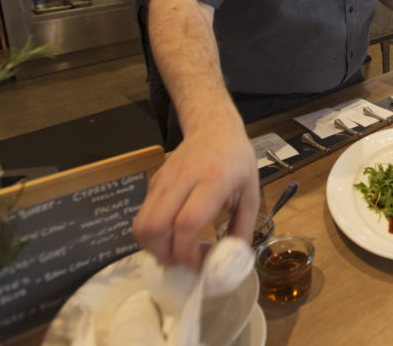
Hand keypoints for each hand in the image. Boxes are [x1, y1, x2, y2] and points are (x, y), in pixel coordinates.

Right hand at [132, 116, 258, 269]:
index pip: (187, 223)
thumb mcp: (251, 193)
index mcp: (213, 181)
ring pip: (141, 224)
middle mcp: (183, 179)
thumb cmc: (237, 161)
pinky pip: (142, 215)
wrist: (214, 128)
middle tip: (182, 262)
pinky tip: (170, 236)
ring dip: (152, 248)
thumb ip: (244, 227)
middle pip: (155, 227)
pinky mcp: (154, 182)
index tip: (199, 264)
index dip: (187, 252)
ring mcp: (164, 179)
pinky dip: (151, 234)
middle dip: (164, 255)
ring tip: (174, 252)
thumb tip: (234, 261)